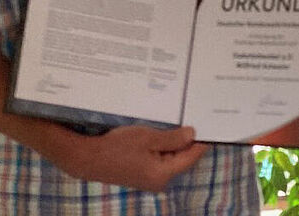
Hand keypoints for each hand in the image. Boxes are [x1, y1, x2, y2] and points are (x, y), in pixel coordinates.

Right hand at [57, 125, 208, 191]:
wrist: (88, 158)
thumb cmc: (117, 146)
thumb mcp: (148, 138)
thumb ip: (174, 138)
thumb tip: (193, 135)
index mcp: (164, 174)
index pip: (191, 156)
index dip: (201, 140)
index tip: (210, 125)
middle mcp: (160, 180)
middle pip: (181, 157)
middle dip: (186, 139)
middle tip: (192, 118)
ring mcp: (150, 178)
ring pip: (170, 156)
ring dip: (172, 141)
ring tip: (176, 121)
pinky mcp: (142, 173)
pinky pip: (158, 158)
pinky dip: (161, 146)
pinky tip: (160, 132)